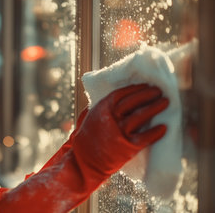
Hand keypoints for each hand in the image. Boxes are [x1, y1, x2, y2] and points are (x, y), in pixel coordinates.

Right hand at [0, 84, 168, 212]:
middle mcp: (110, 118)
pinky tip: (164, 127)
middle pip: (133, 102)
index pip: (121, 94)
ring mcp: (119, 132)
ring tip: (165, 102)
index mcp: (100, 109)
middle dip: (147, 94)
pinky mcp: (127, 147)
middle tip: (159, 91)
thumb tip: (110, 98)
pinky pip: (145, 137)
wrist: (83, 163)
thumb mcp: (87, 118)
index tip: (145, 85)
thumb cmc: (85, 140)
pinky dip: (156, 132)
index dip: (134, 88)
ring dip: (155, 108)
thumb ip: (98, 108)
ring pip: (141, 116)